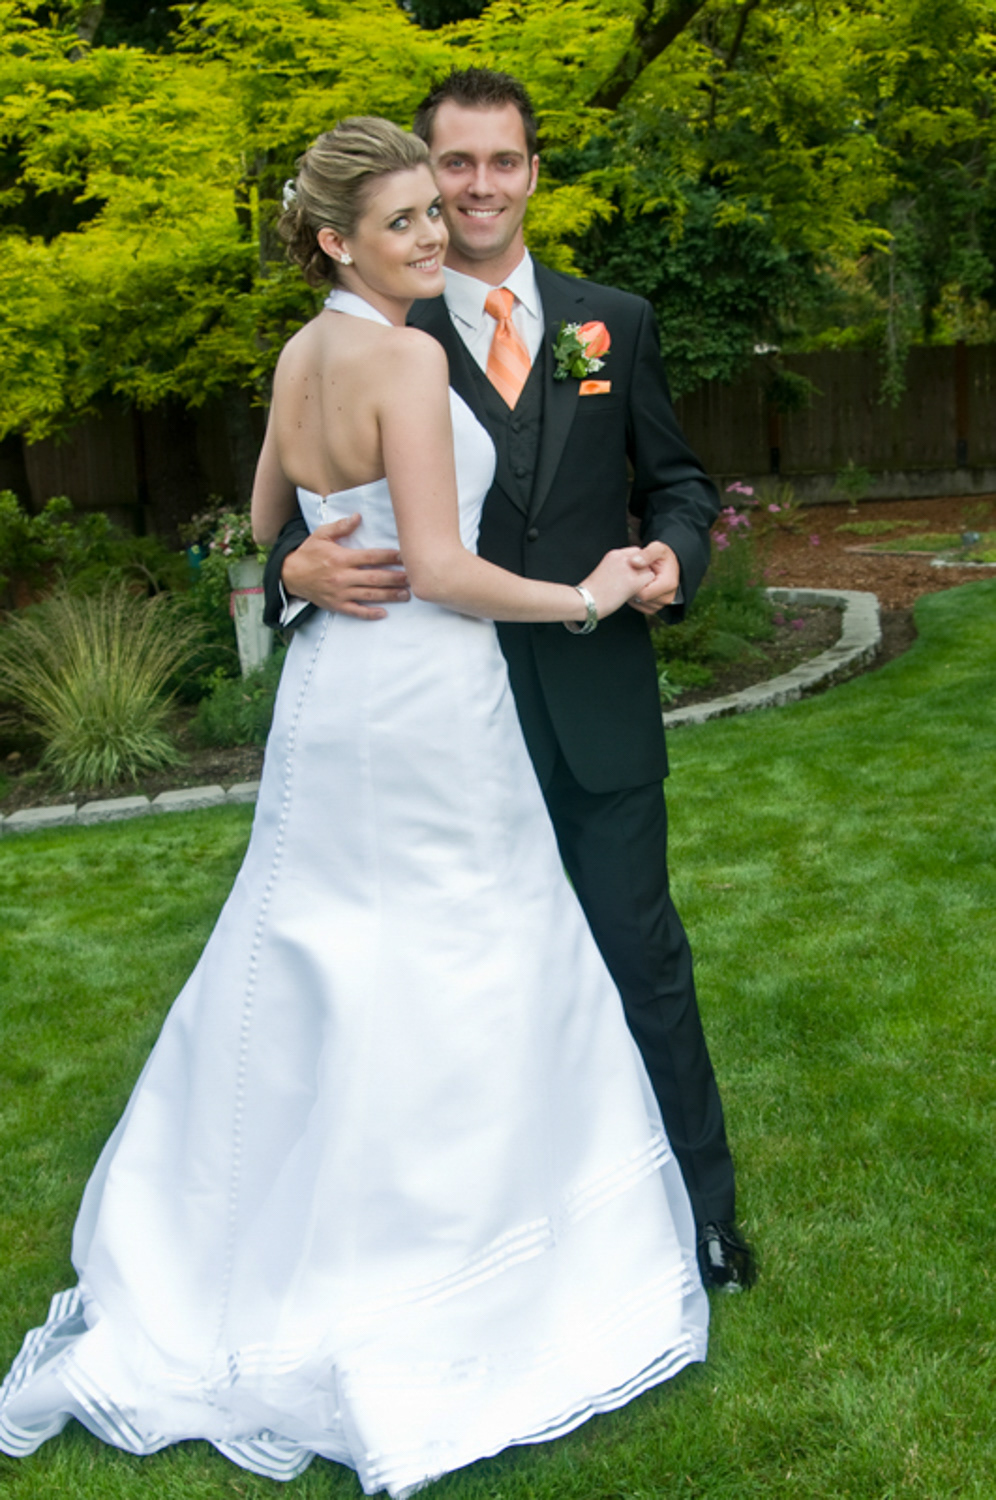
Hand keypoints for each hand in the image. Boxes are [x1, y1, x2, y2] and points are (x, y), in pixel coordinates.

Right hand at [282, 514, 409, 619]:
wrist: (290, 575)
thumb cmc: (308, 553)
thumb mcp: (321, 535)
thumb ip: (341, 526)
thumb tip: (358, 517)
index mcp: (341, 558)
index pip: (371, 557)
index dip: (389, 557)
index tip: (404, 556)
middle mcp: (342, 577)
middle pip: (375, 578)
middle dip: (395, 578)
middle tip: (412, 578)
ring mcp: (340, 593)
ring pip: (369, 595)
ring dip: (389, 596)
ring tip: (405, 595)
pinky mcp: (336, 605)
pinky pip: (356, 611)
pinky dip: (370, 614)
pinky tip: (384, 613)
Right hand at [580, 547, 654, 620]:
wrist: (585, 601)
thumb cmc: (592, 593)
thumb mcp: (604, 572)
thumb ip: (618, 568)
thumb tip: (627, 575)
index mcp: (614, 555)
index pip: (635, 552)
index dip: (637, 564)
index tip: (631, 575)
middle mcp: (622, 558)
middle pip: (644, 559)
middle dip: (642, 571)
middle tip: (633, 583)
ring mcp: (628, 569)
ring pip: (648, 569)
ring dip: (644, 580)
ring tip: (631, 590)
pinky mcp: (633, 581)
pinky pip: (649, 580)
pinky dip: (645, 587)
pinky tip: (635, 594)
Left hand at [627, 540, 679, 614]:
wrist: (670, 564)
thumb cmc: (662, 556)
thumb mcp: (657, 548)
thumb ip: (646, 553)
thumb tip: (634, 562)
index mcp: (668, 584)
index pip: (644, 594)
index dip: (634, 585)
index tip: (632, 573)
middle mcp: (667, 597)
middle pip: (641, 600)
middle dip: (633, 589)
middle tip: (632, 576)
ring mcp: (662, 604)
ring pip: (640, 605)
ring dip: (634, 594)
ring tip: (635, 581)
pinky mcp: (657, 607)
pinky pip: (641, 608)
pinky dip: (636, 600)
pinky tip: (636, 588)